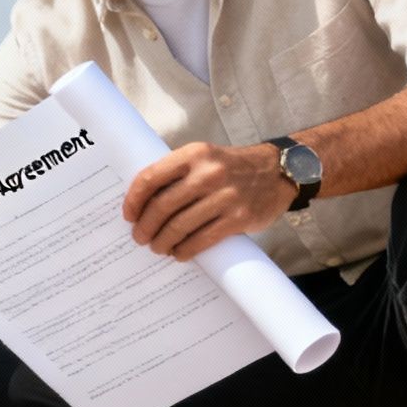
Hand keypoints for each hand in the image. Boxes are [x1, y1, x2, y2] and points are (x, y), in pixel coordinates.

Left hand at [123, 142, 296, 260]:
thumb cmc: (231, 168)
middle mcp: (209, 173)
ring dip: (163, 242)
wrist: (277, 171)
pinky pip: (202, 240)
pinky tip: (179, 253)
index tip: (128, 216)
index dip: (134, 201)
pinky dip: (185, 250)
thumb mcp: (203, 158)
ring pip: (180, 226)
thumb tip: (141, 203)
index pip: (150, 178)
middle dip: (146, 227)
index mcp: (194, 154)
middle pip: (162, 206)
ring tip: (158, 247)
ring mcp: (226, 196)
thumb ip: (177, 174)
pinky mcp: (239, 218)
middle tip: (140, 238)